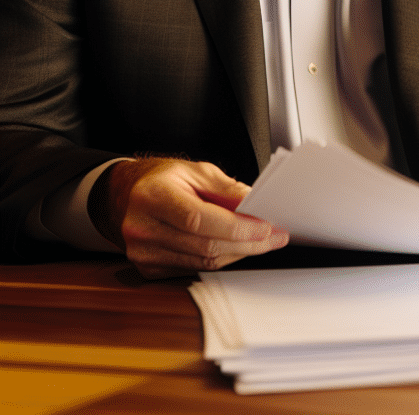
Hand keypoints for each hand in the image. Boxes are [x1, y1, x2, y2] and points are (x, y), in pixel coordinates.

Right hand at [88, 157, 288, 278]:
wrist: (124, 194)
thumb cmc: (162, 178)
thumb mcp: (195, 170)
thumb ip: (225, 188)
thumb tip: (253, 205)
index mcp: (154, 196)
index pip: (200, 220)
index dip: (238, 227)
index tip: (267, 227)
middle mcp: (143, 227)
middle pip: (205, 245)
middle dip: (247, 243)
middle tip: (275, 237)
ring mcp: (142, 252)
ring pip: (202, 261)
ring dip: (237, 253)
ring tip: (261, 241)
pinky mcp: (148, 268)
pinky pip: (193, 268)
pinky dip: (218, 258)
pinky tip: (235, 247)